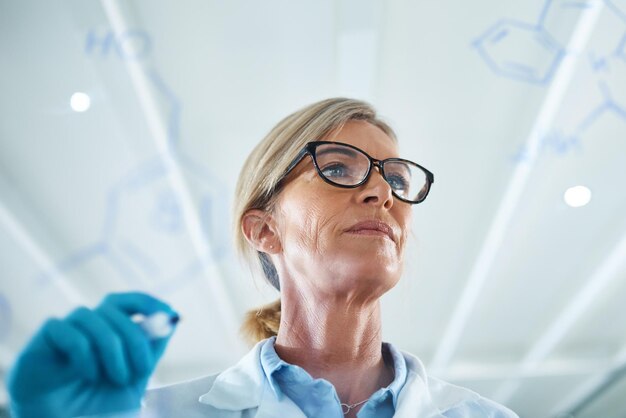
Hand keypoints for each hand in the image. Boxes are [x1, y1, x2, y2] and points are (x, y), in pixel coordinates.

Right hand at [6, 292, 178, 417]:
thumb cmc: (100, 405)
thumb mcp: (135, 378)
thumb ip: (152, 348)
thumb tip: (173, 318)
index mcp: (111, 330)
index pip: (128, 301)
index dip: (148, 301)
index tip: (167, 312)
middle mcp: (88, 325)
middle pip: (113, 307)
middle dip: (134, 338)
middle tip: (141, 370)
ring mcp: (65, 331)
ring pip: (91, 316)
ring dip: (110, 348)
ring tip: (116, 379)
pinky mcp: (42, 342)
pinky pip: (65, 330)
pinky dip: (83, 353)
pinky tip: (88, 375)